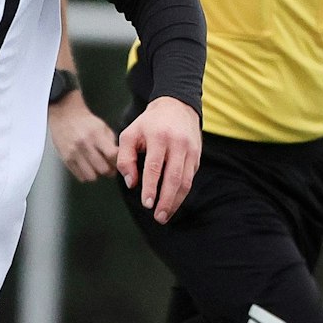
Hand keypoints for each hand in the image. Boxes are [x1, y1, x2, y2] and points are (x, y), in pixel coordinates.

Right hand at [48, 93, 118, 181]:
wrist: (65, 115)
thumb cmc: (85, 122)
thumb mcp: (103, 127)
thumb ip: (112, 143)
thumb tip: (119, 158)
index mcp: (96, 135)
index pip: (112, 155)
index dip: (117, 162)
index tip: (117, 162)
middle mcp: (84, 144)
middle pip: (103, 169)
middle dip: (109, 171)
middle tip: (109, 167)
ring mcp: (74, 153)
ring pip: (91, 176)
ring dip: (97, 174)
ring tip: (97, 168)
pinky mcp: (66, 159)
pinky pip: (80, 176)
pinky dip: (86, 175)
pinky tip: (87, 167)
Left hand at [118, 96, 200, 223]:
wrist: (177, 105)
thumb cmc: (149, 123)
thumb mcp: (130, 134)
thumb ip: (125, 158)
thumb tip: (131, 183)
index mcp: (159, 137)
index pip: (155, 166)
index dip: (150, 187)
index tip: (147, 204)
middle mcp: (178, 143)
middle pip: (174, 177)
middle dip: (166, 200)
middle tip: (158, 217)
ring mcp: (190, 150)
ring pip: (185, 181)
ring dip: (175, 201)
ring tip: (165, 215)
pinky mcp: (197, 156)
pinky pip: (190, 178)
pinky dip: (181, 193)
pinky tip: (172, 203)